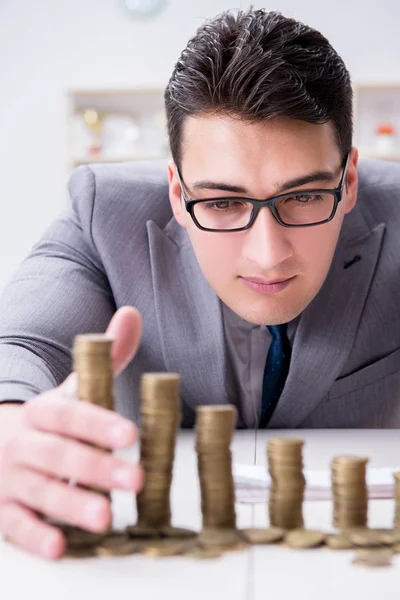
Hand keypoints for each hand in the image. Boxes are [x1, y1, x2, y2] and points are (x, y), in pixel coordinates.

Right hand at [0, 306, 143, 559]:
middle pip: (59, 454)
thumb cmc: (46, 419)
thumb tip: (132, 314)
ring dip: (71, 504)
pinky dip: (35, 536)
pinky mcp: (1, 509)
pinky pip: (15, 525)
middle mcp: (24, 443)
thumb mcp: (69, 389)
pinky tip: (59, 546)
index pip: (69, 414)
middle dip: (96, 467)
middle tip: (135, 479)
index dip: (98, 423)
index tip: (131, 435)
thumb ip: (104, 358)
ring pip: (40, 490)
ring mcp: (10, 478)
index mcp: (42, 411)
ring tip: (105, 518)